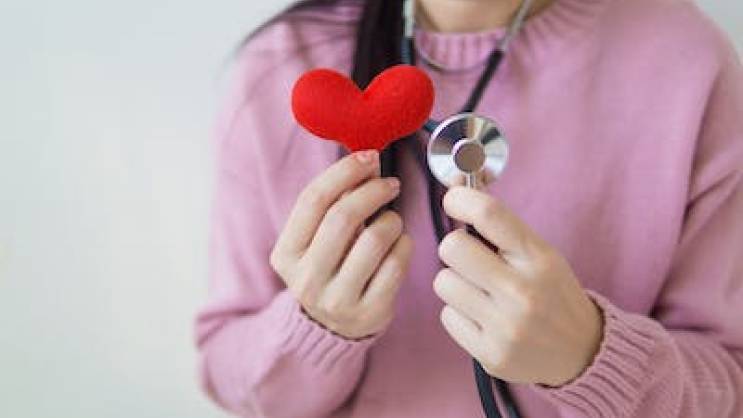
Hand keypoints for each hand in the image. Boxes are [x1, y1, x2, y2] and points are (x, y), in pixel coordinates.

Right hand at [270, 150, 413, 339]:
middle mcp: (306, 279)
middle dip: (373, 190)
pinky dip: (404, 244)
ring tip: (392, 220)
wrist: (333, 327)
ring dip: (391, 219)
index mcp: (285, 254)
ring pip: (374, 239)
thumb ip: (333, 203)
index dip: (344, 172)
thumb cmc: (330, 266)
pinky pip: (396, 264)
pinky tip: (400, 243)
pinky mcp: (369, 313)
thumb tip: (367, 161)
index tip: (369, 157)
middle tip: (390, 183)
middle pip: (343, 216)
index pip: (313, 200)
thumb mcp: (316, 239)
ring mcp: (337, 300)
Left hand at [433, 186, 602, 386]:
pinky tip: (483, 318)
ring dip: (455, 283)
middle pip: (452, 247)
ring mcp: (506, 326)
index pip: (489, 214)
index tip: (454, 200)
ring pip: (443, 282)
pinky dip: (460, 314)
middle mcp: (523, 292)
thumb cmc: (553, 294)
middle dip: (455, 248)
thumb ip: (500, 224)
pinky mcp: (491, 354)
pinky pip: (447, 316)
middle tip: (471, 258)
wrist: (583, 353)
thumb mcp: (540, 254)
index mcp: (539, 259)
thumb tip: (456, 186)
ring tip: (480, 292)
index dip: (460, 199)